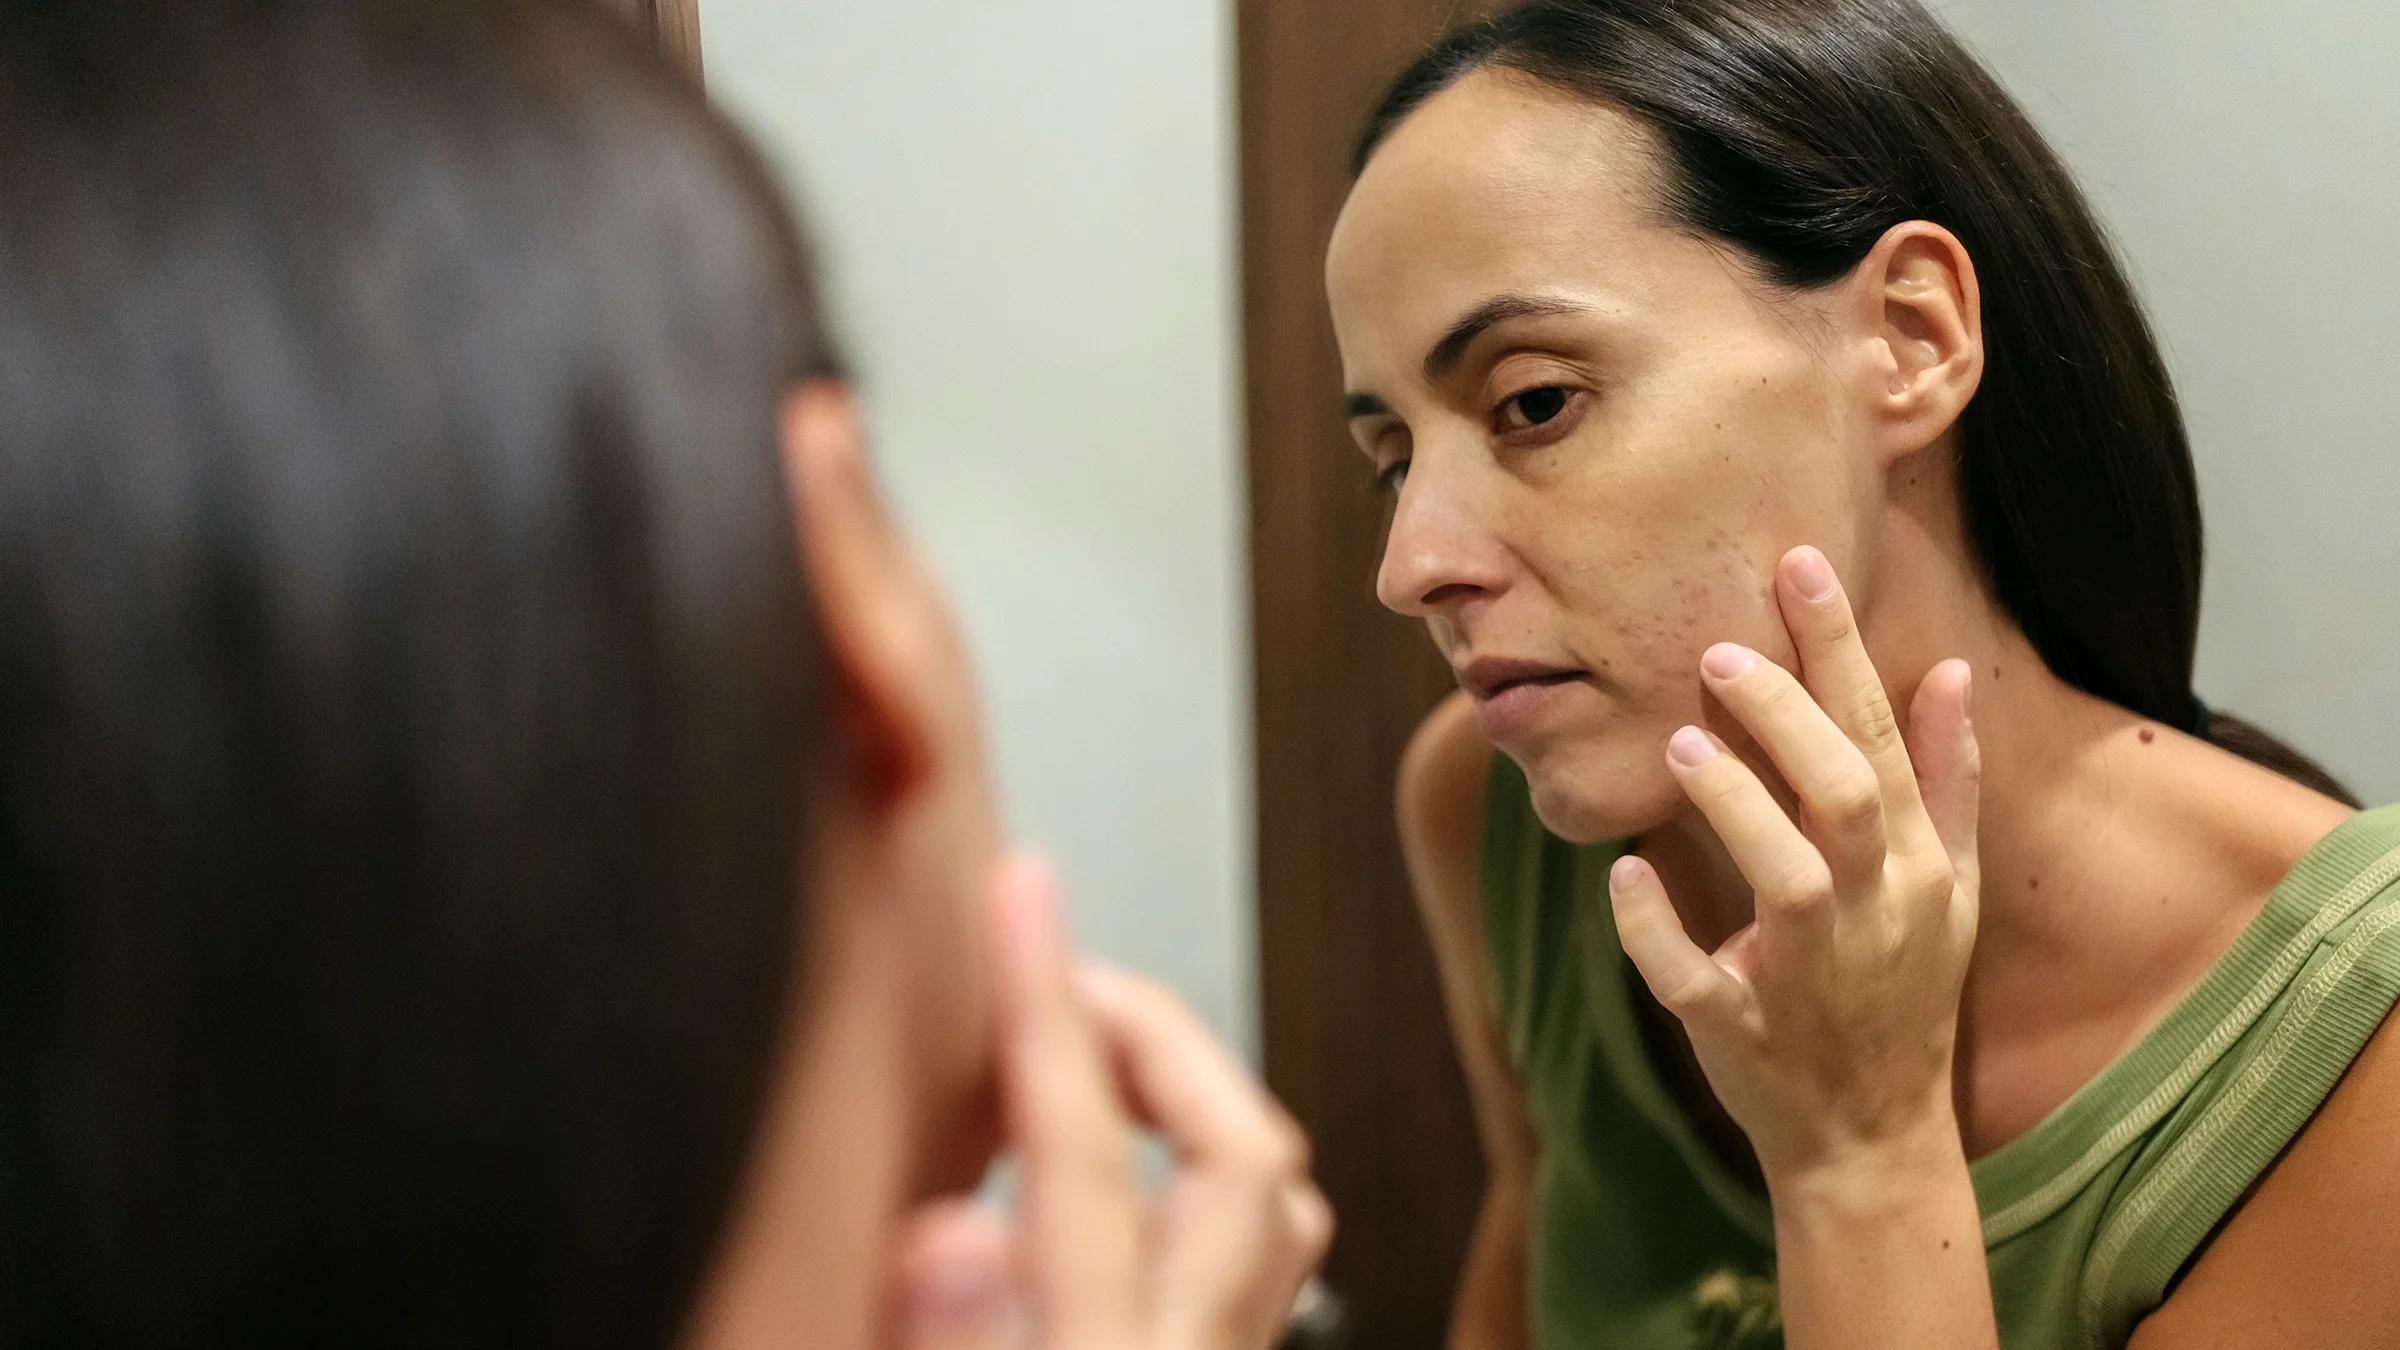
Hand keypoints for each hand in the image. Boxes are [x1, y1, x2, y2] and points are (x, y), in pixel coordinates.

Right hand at [885, 854, 1333, 1349]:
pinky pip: (1246, 1262)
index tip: (1020, 893)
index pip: (1088, 1155)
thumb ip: (933, 1340)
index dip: (1046, 1004)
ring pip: (1272, 1206)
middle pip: (1246, 1154)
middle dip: (1158, 1031)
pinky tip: (1102, 1187)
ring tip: (1085, 1054)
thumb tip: (952, 1236)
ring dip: (1188, 1102)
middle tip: (1063, 973)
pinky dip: (1186, 1182)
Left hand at [1607, 545, 1980, 1185]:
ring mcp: (1809, 976)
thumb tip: (1951, 671)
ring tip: (1681, 747)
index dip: (1840, 649)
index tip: (1796, 564)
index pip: (1880, 736)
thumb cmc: (1904, 989)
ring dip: (1734, 809)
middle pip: (1846, 797)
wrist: (1874, 1135)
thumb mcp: (1950, 887)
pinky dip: (1657, 932)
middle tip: (1716, 648)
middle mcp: (1872, 912)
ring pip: (1785, 881)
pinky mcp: (1742, 1031)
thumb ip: (1947, 779)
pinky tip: (1628, 875)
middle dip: (1785, 719)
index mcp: (1917, 866)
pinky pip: (1696, 981)